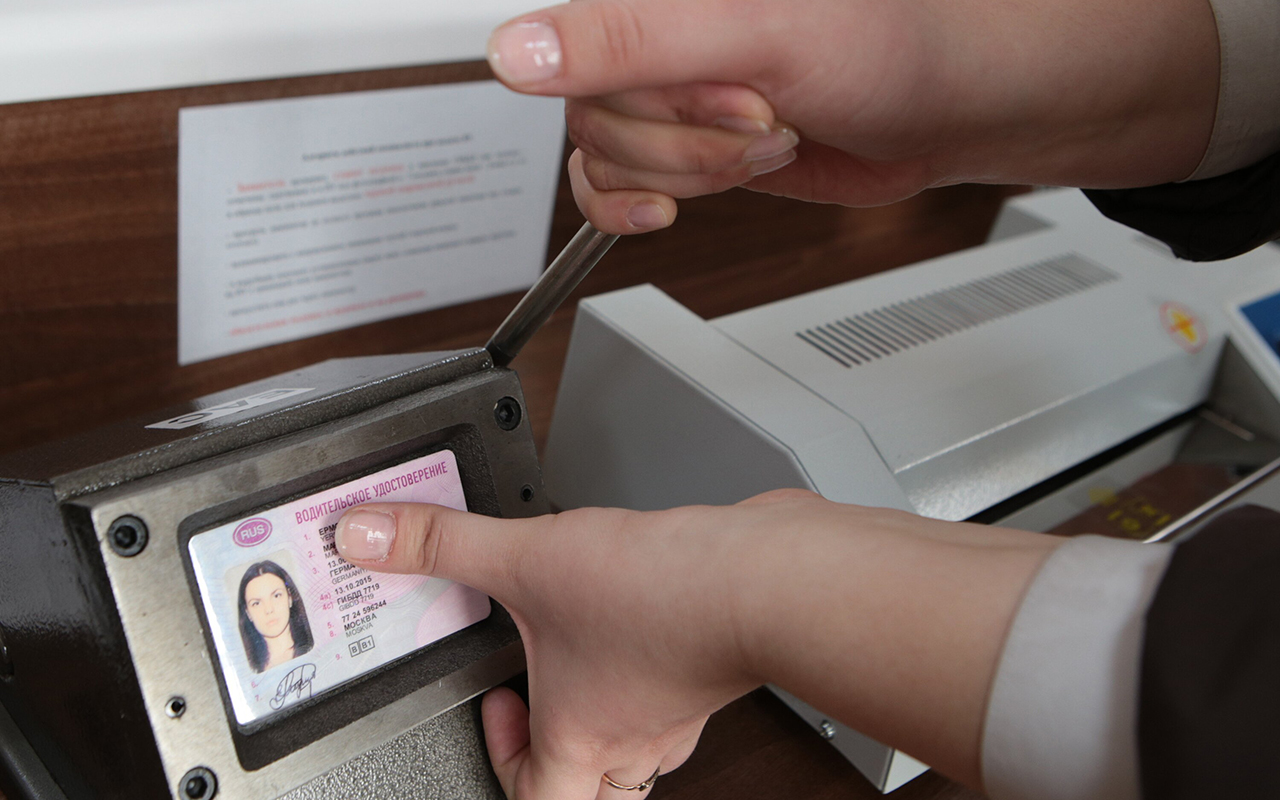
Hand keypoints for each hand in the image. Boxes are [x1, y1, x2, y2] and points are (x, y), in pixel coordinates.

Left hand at [335, 489, 1060, 796]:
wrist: (758, 577)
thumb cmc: (659, 598)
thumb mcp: (525, 560)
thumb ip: (444, 544)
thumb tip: (370, 536)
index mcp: (581, 734)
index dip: (507, 769)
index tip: (497, 711)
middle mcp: (637, 732)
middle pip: (603, 793)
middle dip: (569, 766)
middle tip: (544, 718)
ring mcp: (683, 703)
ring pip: (650, 747)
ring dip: (616, 723)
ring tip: (589, 667)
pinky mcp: (714, 661)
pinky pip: (681, 688)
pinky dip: (657, 671)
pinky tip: (646, 615)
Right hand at [485, 0, 1219, 232]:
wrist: (949, 106)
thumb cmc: (892, 44)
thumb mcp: (759, 31)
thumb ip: (632, 39)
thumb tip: (516, 50)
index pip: (574, 43)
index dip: (652, 91)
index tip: (733, 91)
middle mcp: (650, 30)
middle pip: (588, 108)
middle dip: (686, 139)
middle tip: (765, 119)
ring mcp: (662, 87)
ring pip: (601, 154)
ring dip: (689, 172)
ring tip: (768, 139)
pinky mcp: (678, 139)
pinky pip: (604, 183)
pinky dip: (629, 206)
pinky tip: (667, 207)